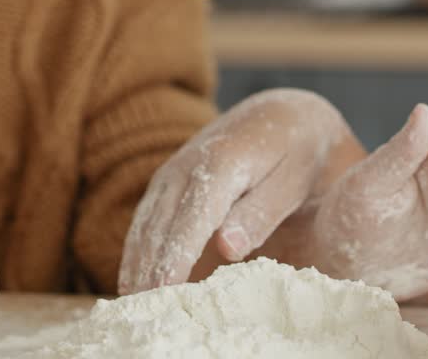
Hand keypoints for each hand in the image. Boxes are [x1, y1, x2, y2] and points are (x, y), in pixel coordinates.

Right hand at [119, 88, 355, 294]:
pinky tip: (133, 283)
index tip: (163, 290)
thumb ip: (260, 214)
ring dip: (136, 264)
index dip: (176, 255)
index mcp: (222, 162)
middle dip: (149, 269)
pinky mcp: (166, 182)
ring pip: (145, 225)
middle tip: (144, 313)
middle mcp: (187, 165)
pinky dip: (136, 252)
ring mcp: (171, 172)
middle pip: (161, 224)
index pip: (193, 217)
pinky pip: (144, 221)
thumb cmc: (294, 153)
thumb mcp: (291, 181)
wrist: (278, 115)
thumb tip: (228, 248)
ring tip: (134, 307)